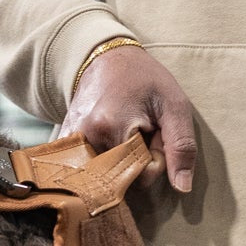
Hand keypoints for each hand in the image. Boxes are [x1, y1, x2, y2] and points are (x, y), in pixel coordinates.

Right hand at [61, 45, 196, 191]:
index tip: (153, 134)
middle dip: (134, 163)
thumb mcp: (175, 106)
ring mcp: (69, 140)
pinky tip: (104, 141)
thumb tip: (182, 187)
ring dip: (118, 163)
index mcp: (113, 126)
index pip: (141, 177)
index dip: (154, 160)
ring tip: (121, 133)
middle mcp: (85, 136)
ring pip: (102, 177)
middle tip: (139, 132)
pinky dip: (99, 164)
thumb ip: (182, 147)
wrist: (108, 58)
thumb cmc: (146, 80)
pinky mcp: (63, 142)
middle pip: (119, 179)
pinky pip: (84, 171)